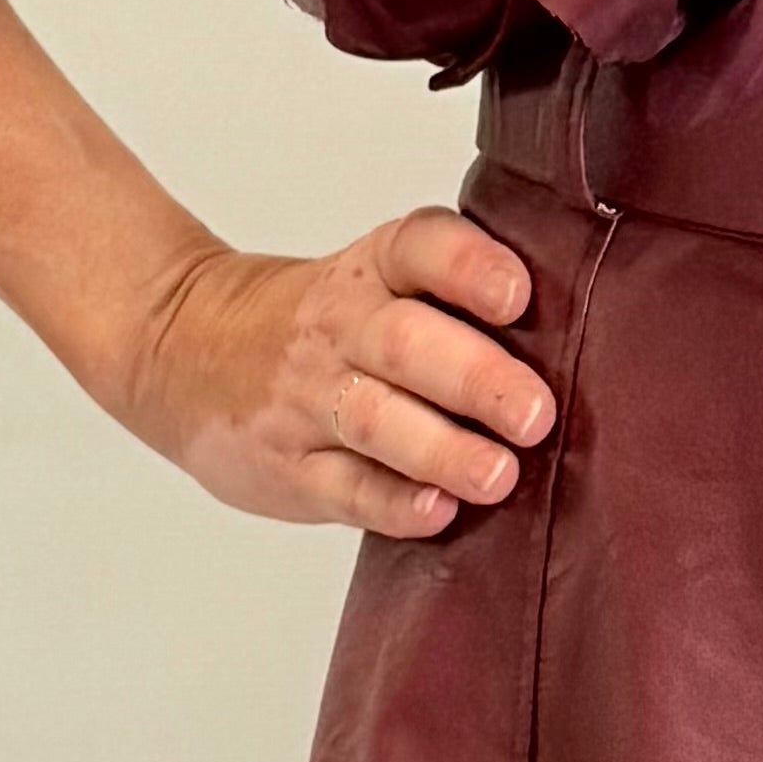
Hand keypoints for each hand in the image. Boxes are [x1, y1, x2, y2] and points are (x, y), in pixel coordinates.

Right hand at [119, 205, 557, 531]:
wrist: (180, 348)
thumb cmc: (319, 323)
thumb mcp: (371, 282)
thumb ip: (453, 302)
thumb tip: (582, 342)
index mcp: (369, 272)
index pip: (418, 249)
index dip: (468, 269)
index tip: (517, 295)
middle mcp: (339, 330)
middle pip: (407, 344)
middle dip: (476, 378)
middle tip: (535, 413)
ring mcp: (308, 401)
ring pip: (377, 421)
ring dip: (444, 450)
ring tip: (499, 474)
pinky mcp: (292, 468)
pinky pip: (344, 487)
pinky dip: (392, 502)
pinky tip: (436, 512)